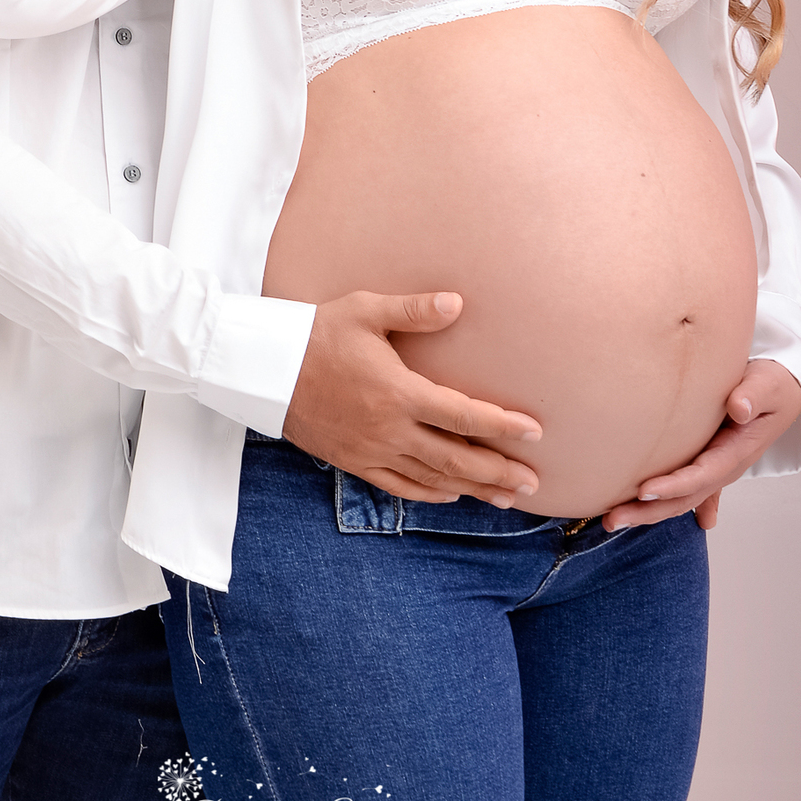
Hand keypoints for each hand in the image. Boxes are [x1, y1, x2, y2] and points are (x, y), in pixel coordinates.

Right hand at [283, 290, 541, 505]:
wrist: (265, 369)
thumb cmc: (318, 333)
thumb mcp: (366, 311)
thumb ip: (415, 310)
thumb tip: (458, 303)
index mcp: (399, 393)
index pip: (463, 415)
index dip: (502, 427)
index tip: (535, 433)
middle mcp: (390, 430)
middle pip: (456, 460)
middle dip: (498, 472)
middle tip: (534, 483)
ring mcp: (372, 451)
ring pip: (433, 479)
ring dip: (473, 489)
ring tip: (506, 497)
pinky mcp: (354, 461)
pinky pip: (400, 487)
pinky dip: (430, 494)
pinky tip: (451, 496)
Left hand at [603, 358, 800, 532]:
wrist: (782, 392)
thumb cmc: (772, 386)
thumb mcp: (768, 385)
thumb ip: (753, 395)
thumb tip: (738, 408)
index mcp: (737, 451)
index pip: (702, 475)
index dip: (674, 485)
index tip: (643, 490)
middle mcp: (723, 466)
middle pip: (684, 496)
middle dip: (649, 510)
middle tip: (611, 519)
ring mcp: (714, 468)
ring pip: (679, 496)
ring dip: (647, 510)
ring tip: (610, 519)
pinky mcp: (706, 461)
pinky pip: (682, 487)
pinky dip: (663, 500)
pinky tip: (641, 511)